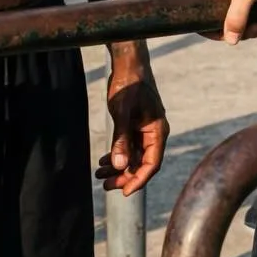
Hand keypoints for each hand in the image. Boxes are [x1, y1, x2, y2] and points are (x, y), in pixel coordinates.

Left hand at [97, 52, 168, 196]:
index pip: (151, 164)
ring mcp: (146, 130)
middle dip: (124, 176)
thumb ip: (121, 139)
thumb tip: (120, 165)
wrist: (128, 64)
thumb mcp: (122, 113)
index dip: (138, 180)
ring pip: (134, 156)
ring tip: (99, 174)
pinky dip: (117, 154)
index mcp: (157, 131)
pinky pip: (129, 146)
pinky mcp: (136, 125)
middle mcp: (154, 133)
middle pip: (142, 163)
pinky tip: (102, 161)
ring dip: (118, 166)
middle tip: (105, 185)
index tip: (124, 193)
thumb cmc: (128, 85)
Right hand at [187, 0, 256, 44]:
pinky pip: (233, 12)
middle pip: (214, 21)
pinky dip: (248, 20)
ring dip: (247, 27)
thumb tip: (230, 40)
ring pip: (226, 19)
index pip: (197, 19)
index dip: (216, 32)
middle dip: (238, 30)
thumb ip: (237, 17)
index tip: (238, 34)